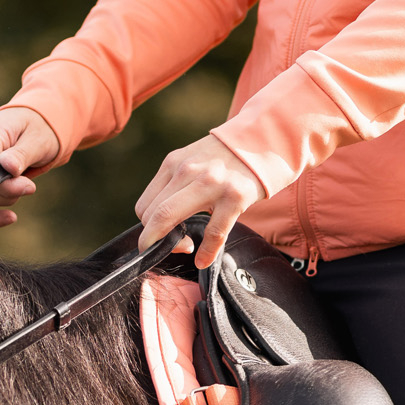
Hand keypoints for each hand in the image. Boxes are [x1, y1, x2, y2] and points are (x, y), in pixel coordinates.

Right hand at [0, 108, 61, 228]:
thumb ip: (23, 154)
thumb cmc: (38, 131)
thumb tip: (8, 166)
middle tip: (28, 187)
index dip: (3, 187)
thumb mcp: (39, 140)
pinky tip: (6, 217)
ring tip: (18, 193)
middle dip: (4, 196)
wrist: (33, 127)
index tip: (29, 187)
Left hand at [136, 135, 263, 268]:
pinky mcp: (235, 197)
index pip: (144, 206)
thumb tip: (158, 223)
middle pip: (152, 214)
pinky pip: (213, 232)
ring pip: (170, 219)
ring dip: (173, 244)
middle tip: (168, 247)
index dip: (147, 229)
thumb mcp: (191, 162)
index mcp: (173, 163)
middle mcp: (187, 170)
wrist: (260, 145)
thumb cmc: (223, 161)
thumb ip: (174, 186)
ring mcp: (211, 183)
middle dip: (154, 239)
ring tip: (185, 248)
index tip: (160, 237)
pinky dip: (206, 252)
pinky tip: (203, 260)